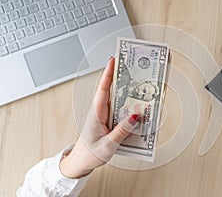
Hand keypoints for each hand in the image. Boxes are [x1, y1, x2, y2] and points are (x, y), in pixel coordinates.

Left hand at [60, 57, 139, 177]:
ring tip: (138, 84)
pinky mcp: (107, 122)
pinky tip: (135, 107)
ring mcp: (103, 116)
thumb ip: (122, 130)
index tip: (114, 60)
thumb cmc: (90, 153)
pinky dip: (126, 106)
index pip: (103, 89)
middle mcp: (99, 112)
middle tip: (131, 68)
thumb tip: (135, 116)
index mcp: (96, 113)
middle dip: (120, 77)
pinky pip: (118, 110)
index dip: (108, 73)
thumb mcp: (108, 144)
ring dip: (125, 92)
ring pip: (116, 100)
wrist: (81, 162)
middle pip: (111, 90)